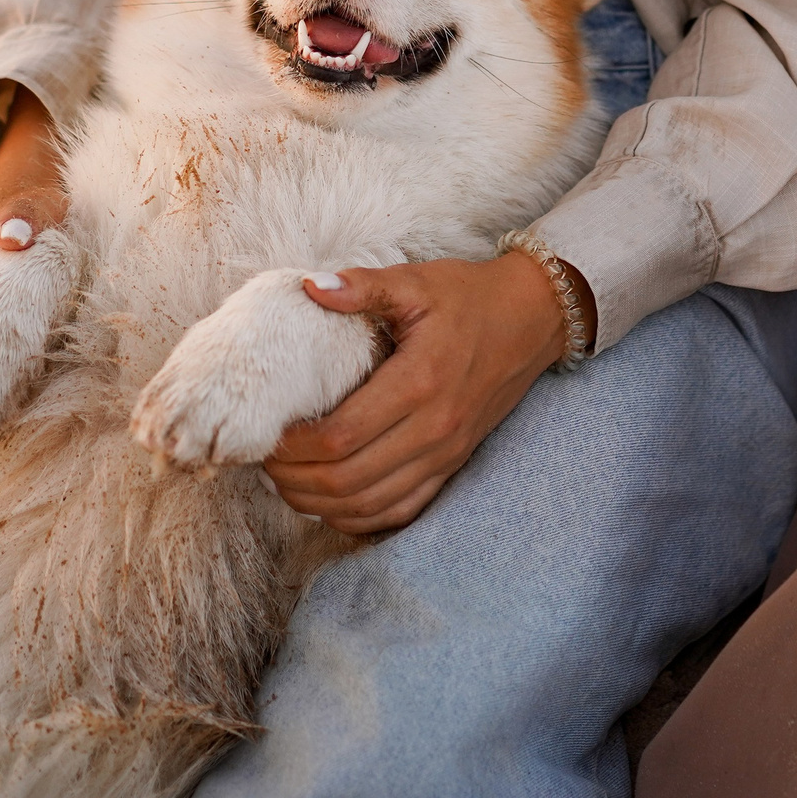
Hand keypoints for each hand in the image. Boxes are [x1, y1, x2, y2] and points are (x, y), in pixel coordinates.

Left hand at [262, 251, 586, 533]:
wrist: (532, 319)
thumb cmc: (468, 297)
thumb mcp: (416, 281)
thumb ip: (362, 286)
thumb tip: (310, 288)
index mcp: (419, 381)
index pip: (341, 435)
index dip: (293, 445)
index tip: (267, 433)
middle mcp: (434, 427)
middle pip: (347, 480)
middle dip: (294, 479)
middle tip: (264, 461)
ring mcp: (446, 453)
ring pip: (369, 504)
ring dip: (318, 503)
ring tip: (286, 482)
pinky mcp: (453, 464)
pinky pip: (400, 511)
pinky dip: (358, 517)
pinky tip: (329, 502)